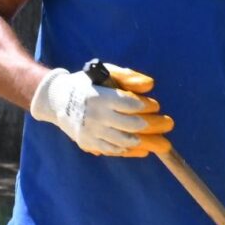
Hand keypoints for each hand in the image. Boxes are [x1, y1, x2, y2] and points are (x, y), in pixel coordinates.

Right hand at [29, 64, 172, 157]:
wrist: (56, 100)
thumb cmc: (87, 83)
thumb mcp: (105, 73)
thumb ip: (128, 77)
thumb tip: (150, 85)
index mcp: (101, 97)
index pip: (131, 105)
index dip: (148, 106)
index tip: (155, 106)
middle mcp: (96, 116)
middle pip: (132, 125)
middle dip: (155, 125)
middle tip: (168, 124)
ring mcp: (91, 132)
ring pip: (125, 142)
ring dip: (146, 141)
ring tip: (160, 141)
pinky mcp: (88, 143)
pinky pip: (113, 150)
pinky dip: (130, 151)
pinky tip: (143, 148)